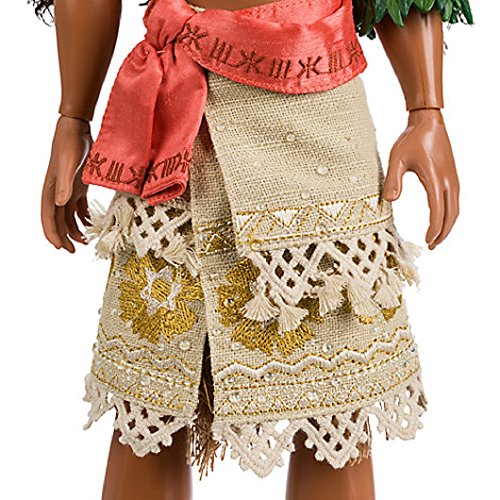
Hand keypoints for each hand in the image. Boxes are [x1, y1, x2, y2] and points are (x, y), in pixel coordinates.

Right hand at [41, 115, 92, 252]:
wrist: (76, 129)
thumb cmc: (70, 144)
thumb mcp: (68, 164)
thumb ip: (64, 184)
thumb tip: (59, 204)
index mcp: (50, 190)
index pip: (48, 217)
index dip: (52, 233)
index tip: (60, 247)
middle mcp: (57, 192)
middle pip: (58, 221)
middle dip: (64, 237)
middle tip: (74, 251)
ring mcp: (67, 190)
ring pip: (68, 217)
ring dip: (75, 230)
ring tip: (85, 243)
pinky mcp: (78, 186)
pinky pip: (78, 208)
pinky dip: (83, 218)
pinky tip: (91, 225)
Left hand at [382, 108, 458, 249]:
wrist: (428, 121)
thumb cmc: (410, 139)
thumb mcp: (396, 159)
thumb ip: (393, 180)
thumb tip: (390, 201)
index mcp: (436, 179)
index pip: (438, 211)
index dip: (434, 229)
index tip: (426, 241)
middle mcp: (449, 181)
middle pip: (451, 215)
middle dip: (443, 233)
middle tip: (431, 246)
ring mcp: (453, 178)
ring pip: (455, 209)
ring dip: (448, 226)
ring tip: (436, 239)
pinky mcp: (452, 176)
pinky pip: (455, 201)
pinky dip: (450, 214)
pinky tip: (441, 219)